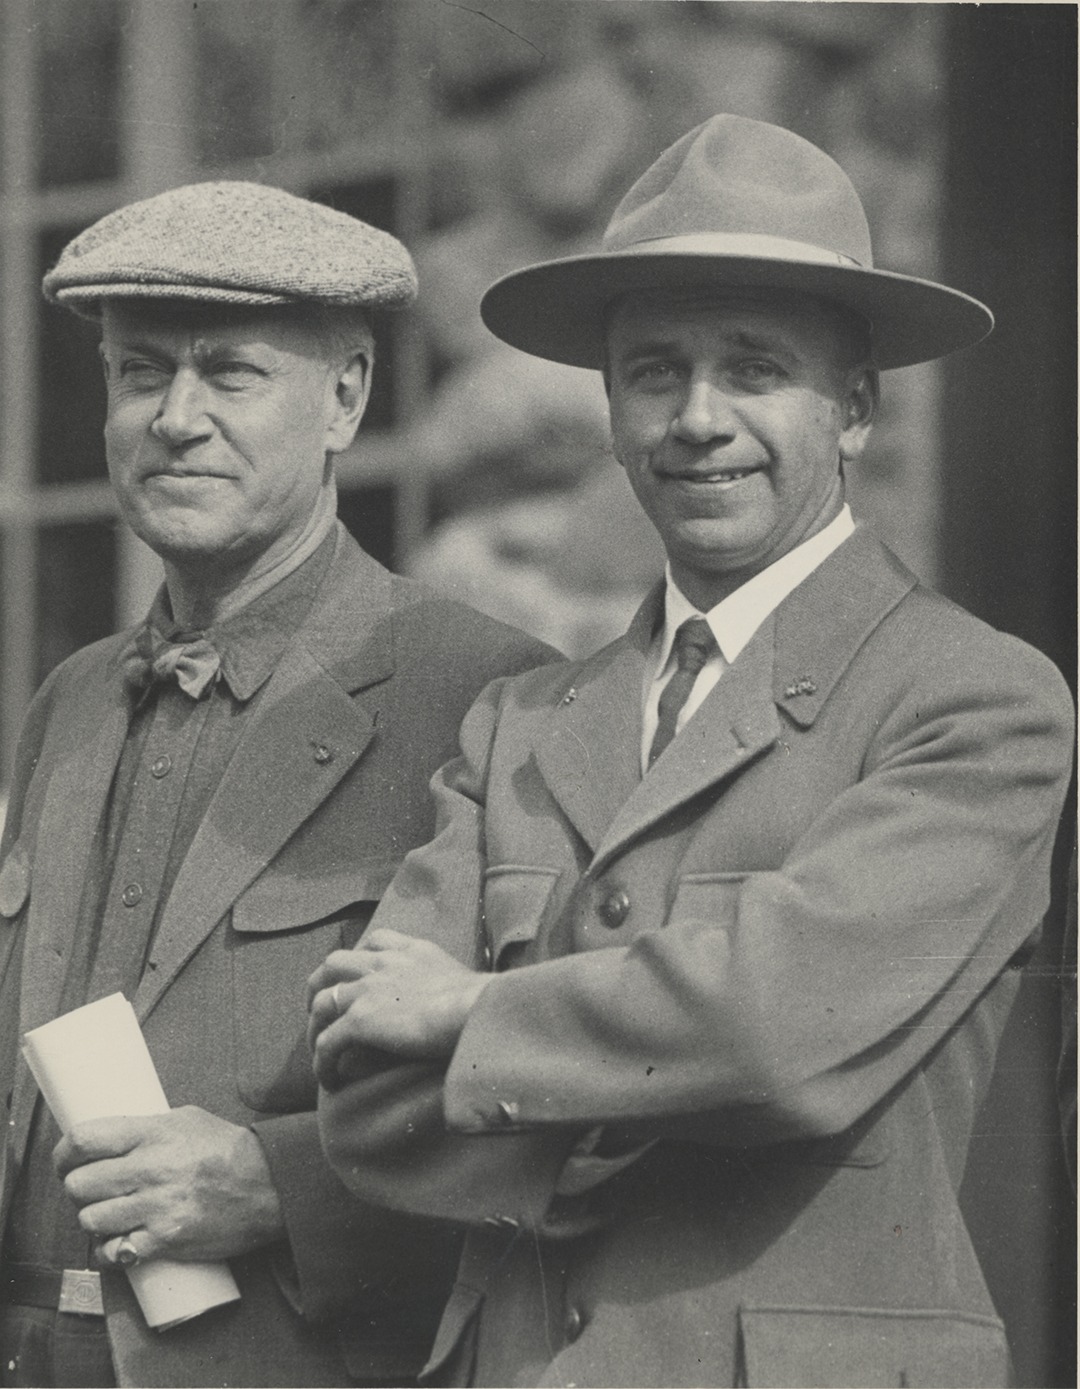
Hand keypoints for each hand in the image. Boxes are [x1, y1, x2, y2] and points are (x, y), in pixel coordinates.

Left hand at [53, 1106, 283, 1266]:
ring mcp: (157, 1207)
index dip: (64, 1152)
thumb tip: (108, 1137)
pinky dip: (109, 1251)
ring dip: (93, 1220)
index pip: (85, 1139)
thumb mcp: (187, 1120)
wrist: (269, 1186)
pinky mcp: (165, 1240)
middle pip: (80, 1184)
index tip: (65, 1159)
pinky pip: (114, 1253)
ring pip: (91, 1220)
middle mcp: (150, 1169)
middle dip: (76, 1188)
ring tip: (106, 1214)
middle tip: (87, 1189)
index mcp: (153, 1133)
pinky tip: (119, 1241)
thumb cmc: (228, 1149)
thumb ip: (146, 1128)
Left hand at [307, 928, 491, 1085]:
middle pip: (333, 964)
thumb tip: (460, 1005)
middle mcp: (383, 964)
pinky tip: (331, 1080)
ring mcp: (368, 990)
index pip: (375, 941)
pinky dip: (322, 1062)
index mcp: (410, 951)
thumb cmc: (483, 1003)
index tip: (358, 978)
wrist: (478, 1010)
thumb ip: (448, 984)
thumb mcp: (462, 979)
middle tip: (322, 1011)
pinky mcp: (360, 1020)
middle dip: (321, 985)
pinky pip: (326, 1042)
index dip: (359, 958)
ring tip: (321, 1052)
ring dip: (315, 1028)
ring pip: (320, 1003)